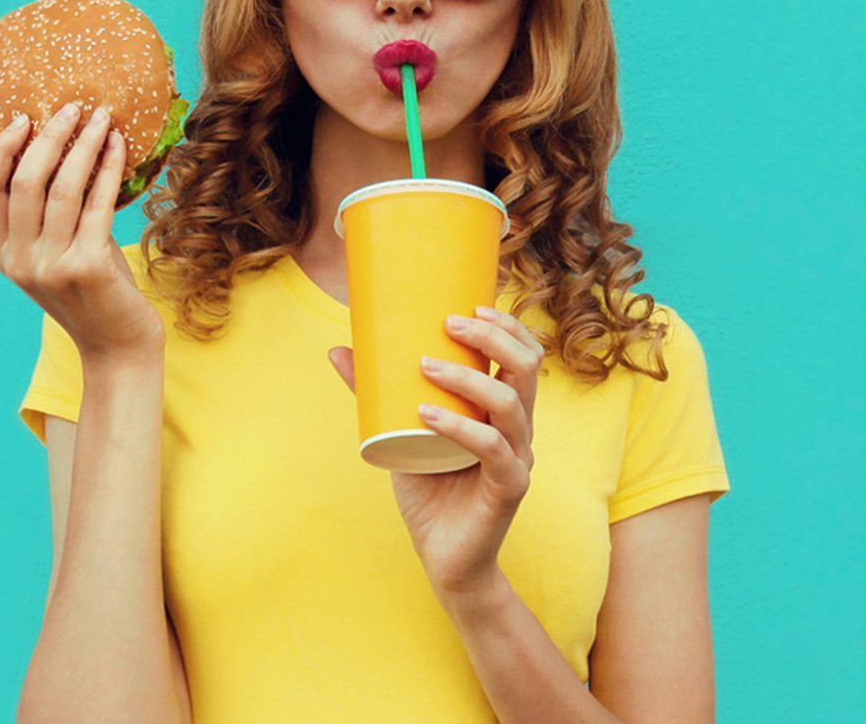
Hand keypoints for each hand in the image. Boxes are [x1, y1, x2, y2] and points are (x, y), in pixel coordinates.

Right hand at [0, 102, 163, 368]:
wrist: (119, 348)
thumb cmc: (96, 295)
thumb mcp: (60, 257)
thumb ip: (54, 218)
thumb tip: (69, 151)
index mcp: (5, 256)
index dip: (1, 149)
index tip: (23, 118)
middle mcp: (20, 261)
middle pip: (25, 181)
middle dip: (48, 136)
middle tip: (72, 107)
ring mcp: (52, 266)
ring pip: (62, 188)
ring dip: (83, 145)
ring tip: (102, 118)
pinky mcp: (87, 267)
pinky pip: (98, 204)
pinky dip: (109, 169)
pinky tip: (119, 148)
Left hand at [327, 305, 545, 596]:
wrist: (445, 560)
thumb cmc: (428, 492)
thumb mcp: (399, 432)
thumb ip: (376, 393)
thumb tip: (337, 349)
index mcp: (504, 411)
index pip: (524, 355)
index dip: (506, 325)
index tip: (470, 305)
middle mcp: (519, 429)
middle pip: (527, 368)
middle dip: (493, 337)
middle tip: (448, 323)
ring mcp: (517, 458)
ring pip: (512, 404)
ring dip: (468, 378)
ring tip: (425, 365)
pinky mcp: (508, 489)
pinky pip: (493, 450)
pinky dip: (461, 427)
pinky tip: (427, 414)